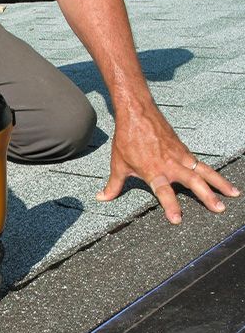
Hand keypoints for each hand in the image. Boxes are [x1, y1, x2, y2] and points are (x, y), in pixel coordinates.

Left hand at [96, 101, 239, 223]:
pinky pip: (200, 163)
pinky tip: (220, 180)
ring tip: (233, 194)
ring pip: (203, 171)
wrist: (137, 113)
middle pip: (193, 181)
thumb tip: (102, 198)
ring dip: (219, 183)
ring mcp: (180, 156)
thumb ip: (113, 185)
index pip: (164, 192)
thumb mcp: (118, 164)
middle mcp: (170, 164)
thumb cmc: (127, 139)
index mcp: (153, 170)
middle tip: (219, 208)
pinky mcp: (183, 149)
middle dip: (207, 196)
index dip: (170, 206)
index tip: (177, 219)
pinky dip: (212, 172)